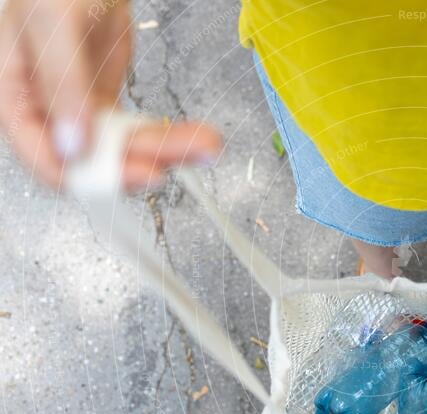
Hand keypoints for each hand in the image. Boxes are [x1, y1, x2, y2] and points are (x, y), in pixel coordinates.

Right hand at [0, 0, 221, 189]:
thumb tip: (72, 145)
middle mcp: (50, 113)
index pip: (47, 160)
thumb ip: (61, 84)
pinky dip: (168, 135)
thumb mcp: (53, 24)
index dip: (93, 176)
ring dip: (167, 149)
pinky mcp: (108, 103)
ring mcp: (82, 110)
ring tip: (207, 143)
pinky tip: (196, 136)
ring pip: (125, 149)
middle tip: (183, 156)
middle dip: (144, 161)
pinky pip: (138, 131)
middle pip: (97, 160)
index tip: (139, 174)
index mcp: (18, 99)